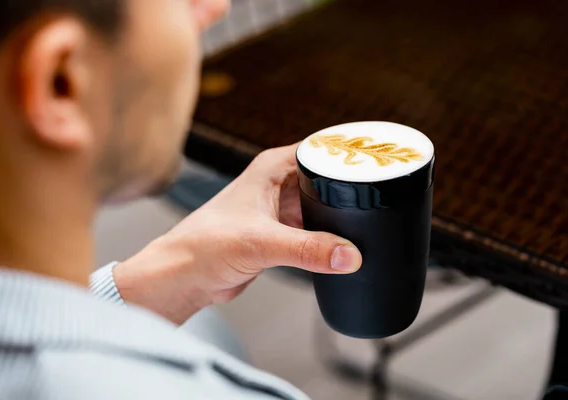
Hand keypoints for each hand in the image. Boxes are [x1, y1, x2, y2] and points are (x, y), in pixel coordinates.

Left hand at [114, 143, 361, 323]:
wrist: (184, 277)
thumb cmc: (202, 246)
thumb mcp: (261, 243)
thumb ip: (308, 249)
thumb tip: (348, 255)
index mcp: (270, 168)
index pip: (319, 150)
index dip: (349, 154)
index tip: (379, 161)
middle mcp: (276, 183)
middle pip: (326, 178)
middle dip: (350, 189)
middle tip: (382, 195)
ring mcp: (280, 209)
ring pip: (322, 207)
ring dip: (340, 216)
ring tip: (370, 222)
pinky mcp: (280, 234)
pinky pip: (314, 231)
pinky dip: (328, 237)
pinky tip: (345, 244)